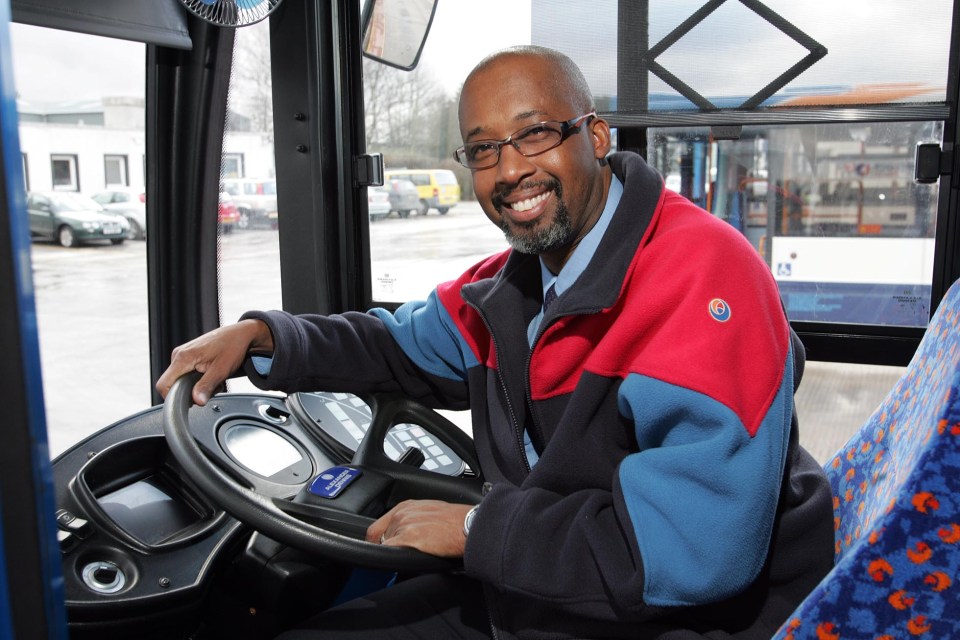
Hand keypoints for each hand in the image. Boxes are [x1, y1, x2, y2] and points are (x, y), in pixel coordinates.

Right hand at [155, 319, 273, 404]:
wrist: (240, 334)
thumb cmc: (233, 347)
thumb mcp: (221, 370)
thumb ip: (206, 386)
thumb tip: (196, 401)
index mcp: (183, 357)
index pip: (163, 384)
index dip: (173, 397)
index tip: (189, 401)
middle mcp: (179, 355)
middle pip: (172, 384)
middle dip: (189, 392)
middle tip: (209, 388)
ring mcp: (182, 355)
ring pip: (180, 380)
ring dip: (196, 386)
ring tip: (213, 380)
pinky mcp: (188, 357)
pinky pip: (186, 374)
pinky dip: (198, 379)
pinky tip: (210, 375)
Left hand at [366, 500, 472, 557]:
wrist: (468, 525)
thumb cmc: (456, 520)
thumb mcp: (430, 512)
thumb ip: (413, 520)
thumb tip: (407, 532)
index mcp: (405, 506)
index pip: (377, 527)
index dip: (379, 541)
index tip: (382, 548)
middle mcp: (401, 514)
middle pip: (379, 539)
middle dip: (389, 548)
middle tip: (405, 554)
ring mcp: (402, 526)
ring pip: (385, 548)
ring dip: (394, 554)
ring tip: (414, 555)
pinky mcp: (407, 539)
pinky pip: (388, 553)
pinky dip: (391, 561)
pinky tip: (404, 562)